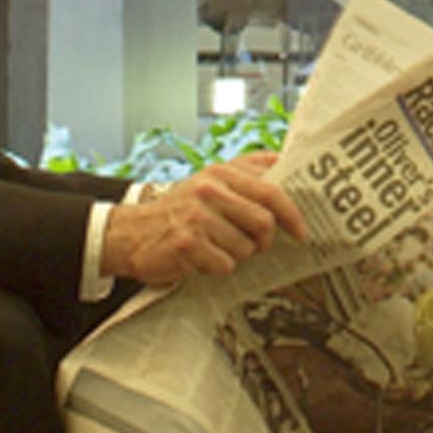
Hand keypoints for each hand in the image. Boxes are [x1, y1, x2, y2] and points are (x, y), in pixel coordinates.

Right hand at [111, 154, 305, 283]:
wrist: (131, 233)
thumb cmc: (180, 210)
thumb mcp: (211, 181)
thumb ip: (247, 172)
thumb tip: (286, 164)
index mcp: (222, 172)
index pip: (272, 189)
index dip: (292, 212)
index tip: (301, 230)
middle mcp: (210, 189)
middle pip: (264, 221)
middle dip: (265, 240)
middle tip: (257, 246)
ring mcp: (197, 216)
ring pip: (246, 248)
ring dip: (238, 255)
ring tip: (218, 248)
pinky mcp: (186, 243)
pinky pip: (225, 264)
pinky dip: (219, 267)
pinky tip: (203, 259)